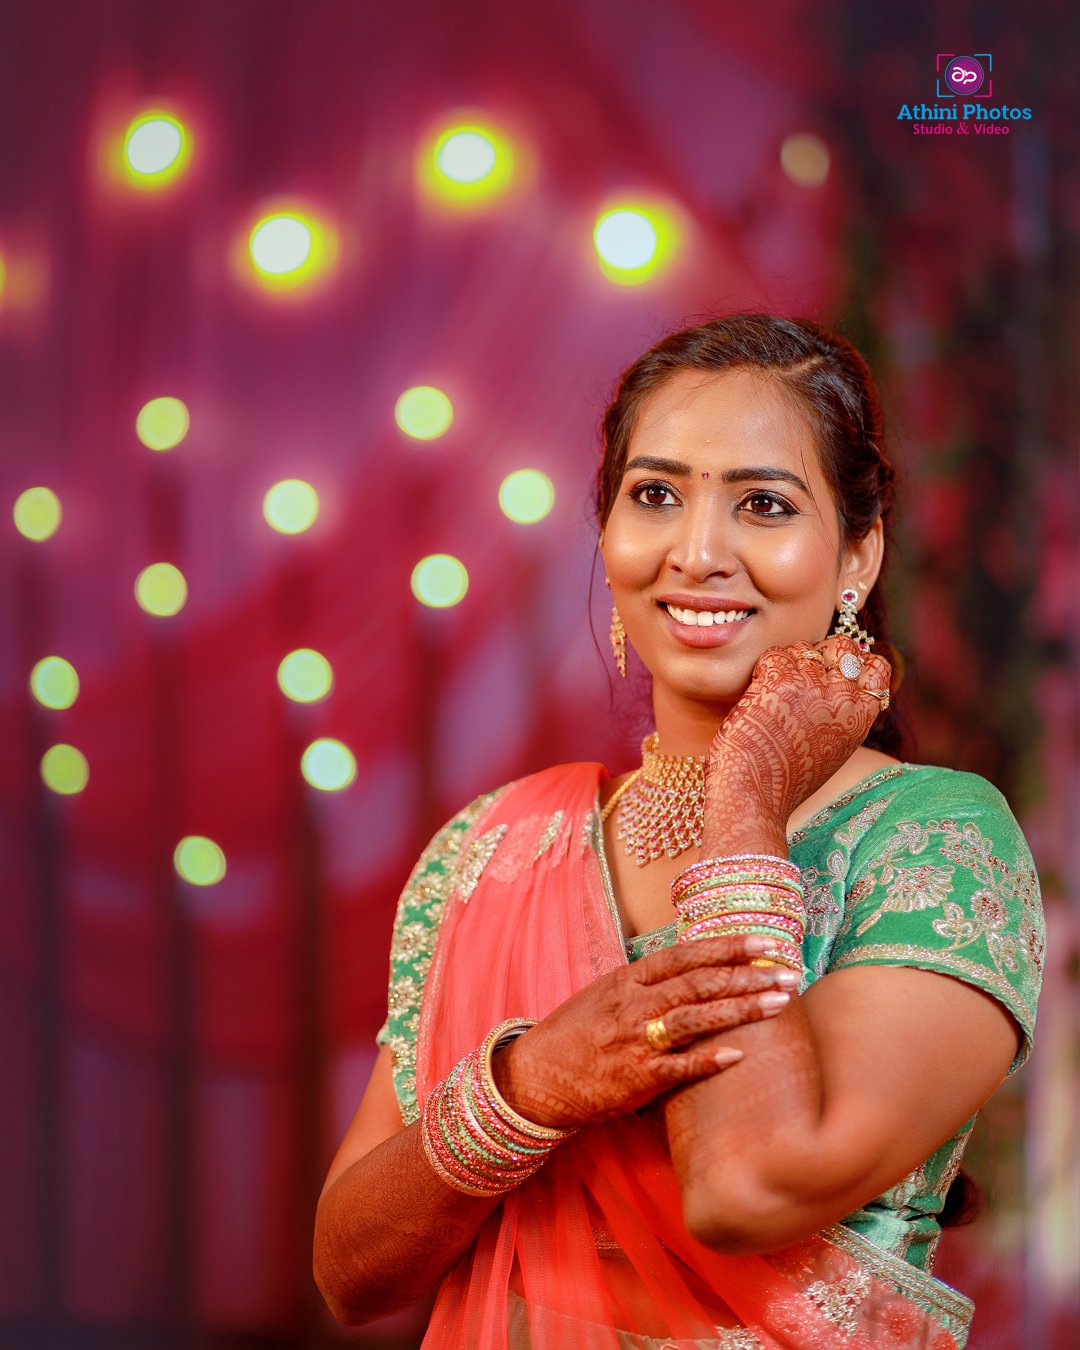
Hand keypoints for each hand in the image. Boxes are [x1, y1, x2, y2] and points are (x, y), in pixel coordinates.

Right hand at [489, 936, 795, 1128]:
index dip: (726, 946)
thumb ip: (648, 982)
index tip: (765, 941)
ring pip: (694, 1018)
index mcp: (628, 978)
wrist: (536, 1076)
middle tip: (789, 972)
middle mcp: (633, 1004)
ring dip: (740, 1009)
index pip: (684, 954)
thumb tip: (696, 967)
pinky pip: (677, 1067)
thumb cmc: (576, 1033)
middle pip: (698, 982)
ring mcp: (634, 1040)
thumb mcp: (607, 994)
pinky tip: (739, 1054)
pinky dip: (707, 1060)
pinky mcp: (635, 1078)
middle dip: (747, 975)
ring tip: (779, 1003)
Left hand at [702, 636, 892, 853]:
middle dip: (820, 652)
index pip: (875, 667)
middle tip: (798, 676)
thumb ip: (840, 717)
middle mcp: (843, 699)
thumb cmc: (785, 782)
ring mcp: (813, 687)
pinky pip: (775, 655)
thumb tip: (840, 685)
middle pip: (842, 646)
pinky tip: (757, 695)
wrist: (755, 799)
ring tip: (773, 697)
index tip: (832, 673)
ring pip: (803, 649)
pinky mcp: (781, 681)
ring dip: (786, 664)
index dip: (853, 661)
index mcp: (860, 718)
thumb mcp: (831, 751)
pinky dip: (762, 669)